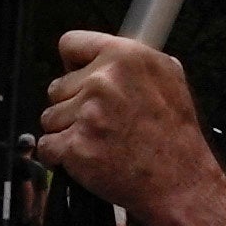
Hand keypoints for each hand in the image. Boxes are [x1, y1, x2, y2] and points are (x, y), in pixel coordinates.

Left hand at [34, 33, 225, 225]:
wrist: (178, 182)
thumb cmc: (175, 136)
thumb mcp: (170, 78)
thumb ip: (136, 61)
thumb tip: (109, 54)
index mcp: (127, 57)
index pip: (71, 43)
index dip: (75, 64)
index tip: (79, 76)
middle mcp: (104, 80)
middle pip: (57, 86)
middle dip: (73, 104)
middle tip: (102, 121)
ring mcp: (87, 114)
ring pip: (49, 116)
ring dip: (67, 130)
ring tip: (99, 140)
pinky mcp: (74, 146)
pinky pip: (47, 145)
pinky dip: (60, 156)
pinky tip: (88, 156)